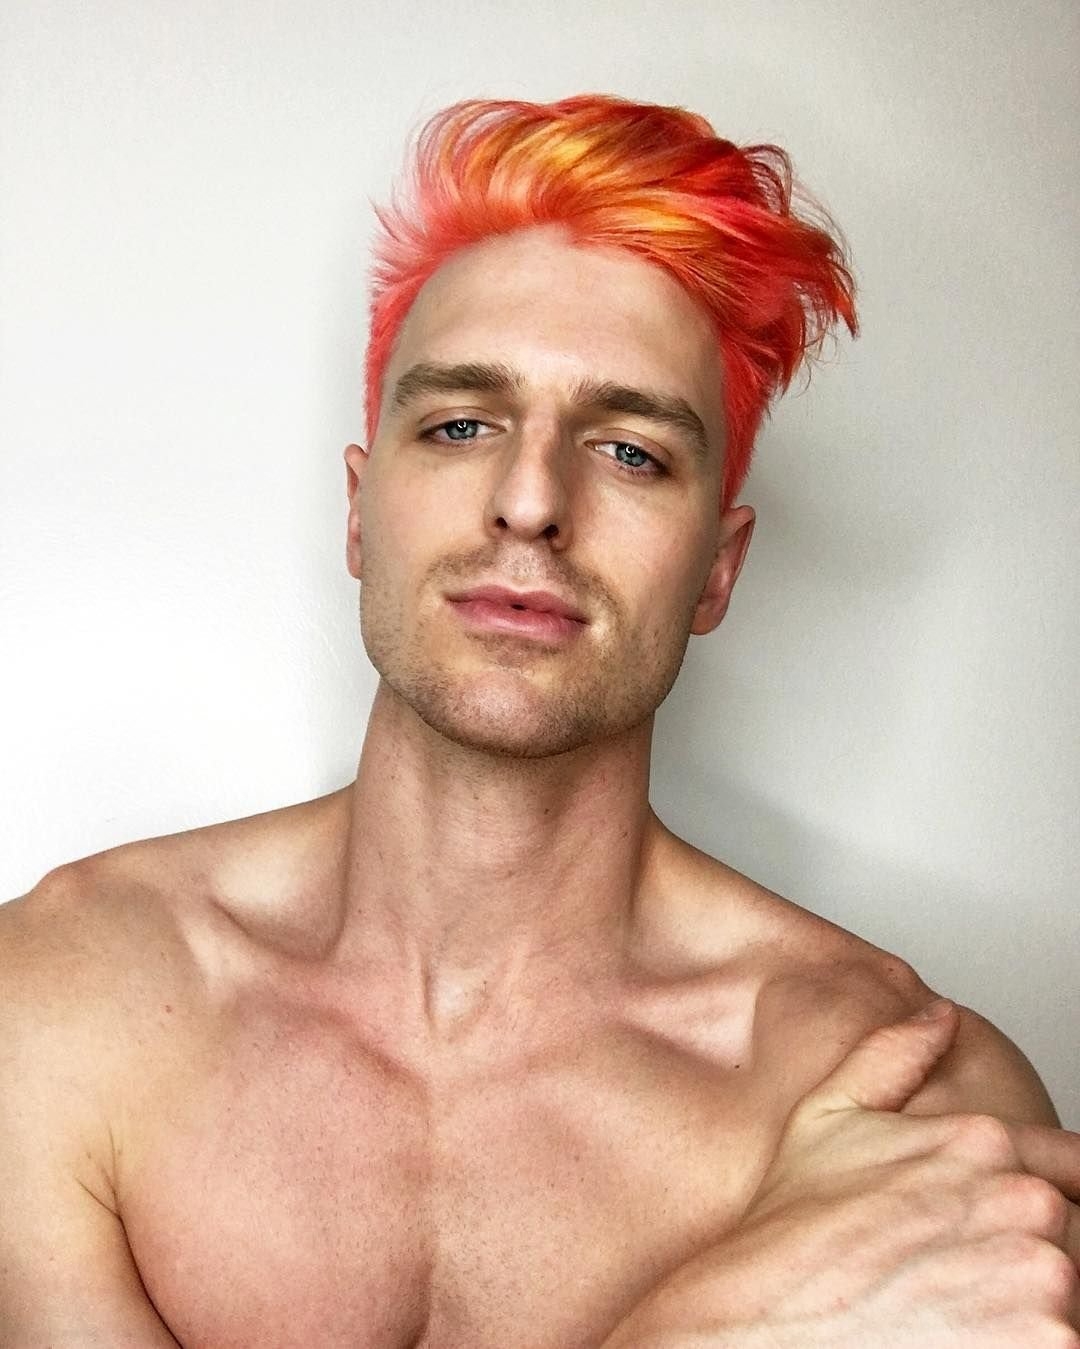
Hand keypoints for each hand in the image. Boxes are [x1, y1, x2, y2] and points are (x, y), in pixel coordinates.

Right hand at [602, 1001, 1079, 1347]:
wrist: (762, 1321)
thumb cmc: (791, 1229)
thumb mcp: (826, 1118)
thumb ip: (892, 1055)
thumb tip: (937, 1015)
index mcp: (983, 1141)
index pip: (1070, 1166)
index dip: (1044, 1198)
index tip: (1002, 1226)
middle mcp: (1022, 1202)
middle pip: (1064, 1239)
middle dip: (1020, 1259)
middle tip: (952, 1280)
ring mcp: (1040, 1279)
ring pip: (1063, 1298)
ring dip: (1021, 1312)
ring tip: (950, 1316)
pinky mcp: (1047, 1345)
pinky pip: (1057, 1346)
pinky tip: (955, 1342)